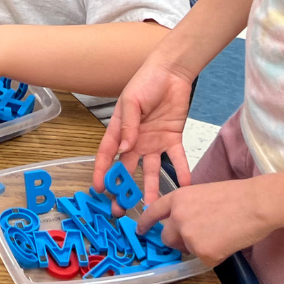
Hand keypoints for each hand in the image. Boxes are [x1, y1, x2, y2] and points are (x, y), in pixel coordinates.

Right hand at [94, 56, 194, 204]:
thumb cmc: (146, 82)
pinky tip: (185, 188)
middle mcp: (135, 140)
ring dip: (150, 188)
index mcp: (120, 130)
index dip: (102, 171)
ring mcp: (154, 142)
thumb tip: (124, 149)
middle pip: (127, 168)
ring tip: (151, 208)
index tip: (98, 188)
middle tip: (120, 209)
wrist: (172, 73)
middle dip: (123, 189)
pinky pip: (176, 160)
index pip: (108, 154)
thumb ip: (129, 125)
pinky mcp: (172, 140)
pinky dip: (182, 173)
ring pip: (150, 170)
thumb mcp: (131, 101)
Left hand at [136, 177, 274, 267]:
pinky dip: (215, 255)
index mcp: (177, 198)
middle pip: (167, 238)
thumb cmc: (235, 196)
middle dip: (178, 240)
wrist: (255, 204)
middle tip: (198, 236)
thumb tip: (181, 223)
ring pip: (186, 249)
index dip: (145, 222)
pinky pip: (204, 259)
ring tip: (219, 233)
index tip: (140, 230)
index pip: (153, 212)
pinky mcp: (203, 253)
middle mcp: (177, 217)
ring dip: (198, 247)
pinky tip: (227, 241)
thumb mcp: (201, 193)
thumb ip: (186, 207)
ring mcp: (189, 236)